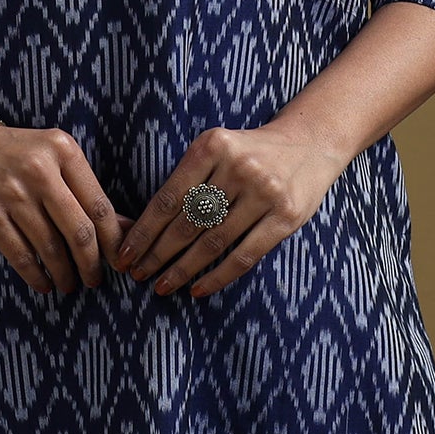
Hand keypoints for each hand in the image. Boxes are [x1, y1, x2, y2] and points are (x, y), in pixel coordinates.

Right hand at [0, 122, 127, 294]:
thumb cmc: (10, 153)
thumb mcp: (50, 157)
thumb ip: (84, 189)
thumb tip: (126, 227)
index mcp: (62, 150)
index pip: (98, 204)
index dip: (114, 240)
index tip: (120, 261)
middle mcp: (39, 170)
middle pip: (79, 231)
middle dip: (92, 264)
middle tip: (95, 280)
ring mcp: (12, 195)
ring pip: (51, 248)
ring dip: (65, 274)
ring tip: (70, 285)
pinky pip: (22, 257)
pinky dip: (37, 277)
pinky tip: (44, 284)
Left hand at [112, 120, 350, 296]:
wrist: (309, 144)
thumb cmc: (248, 152)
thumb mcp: (216, 148)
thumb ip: (188, 178)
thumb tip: (144, 227)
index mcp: (212, 146)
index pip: (168, 197)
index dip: (144, 230)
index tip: (124, 254)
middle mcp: (238, 167)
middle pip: (187, 222)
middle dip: (157, 254)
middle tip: (137, 275)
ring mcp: (265, 192)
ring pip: (213, 242)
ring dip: (183, 270)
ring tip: (162, 286)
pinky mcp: (286, 217)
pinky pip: (245, 256)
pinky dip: (218, 277)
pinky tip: (198, 289)